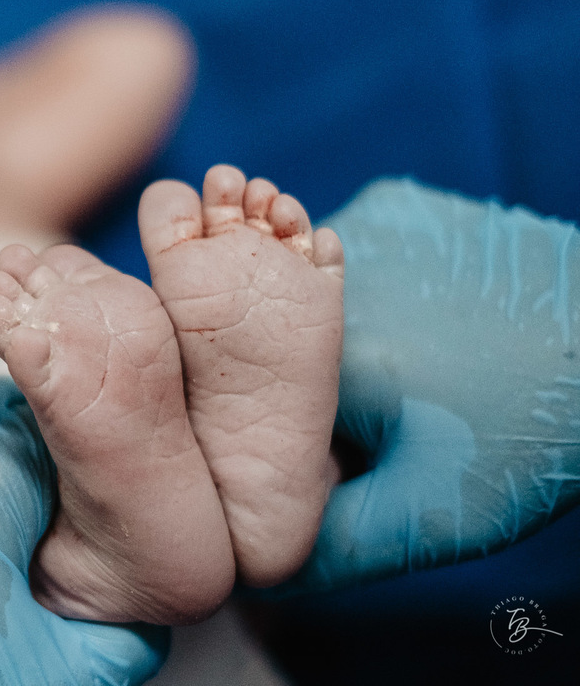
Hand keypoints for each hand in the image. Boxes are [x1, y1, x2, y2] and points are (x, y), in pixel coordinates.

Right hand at [280, 179, 579, 592]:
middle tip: (377, 415)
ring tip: (407, 367)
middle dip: (293, 386)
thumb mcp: (432, 514)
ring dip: (315, 333)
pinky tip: (418, 318)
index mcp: (322, 359)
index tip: (315, 457)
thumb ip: (327, 548)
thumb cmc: (537, 429)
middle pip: (258, 344)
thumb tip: (248, 571)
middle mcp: (320, 274)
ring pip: (289, 295)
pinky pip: (334, 256)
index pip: (237, 407)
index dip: (266, 440)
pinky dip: (353, 290)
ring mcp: (357, 222)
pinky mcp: (389, 203)